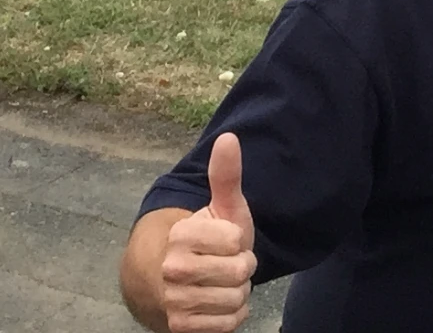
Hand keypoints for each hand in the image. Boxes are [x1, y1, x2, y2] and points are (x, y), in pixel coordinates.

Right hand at [159, 134, 255, 332]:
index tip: (225, 242)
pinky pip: (229, 323)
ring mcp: (174, 300)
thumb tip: (229, 138)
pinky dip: (230, 316)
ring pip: (236, 299)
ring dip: (237, 293)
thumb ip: (226, 175)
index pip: (236, 241)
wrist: (175, 282)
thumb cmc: (209, 241)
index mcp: (181, 235)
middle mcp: (171, 268)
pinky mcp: (181, 326)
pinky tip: (216, 304)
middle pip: (240, 272)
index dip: (239, 243)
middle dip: (241, 269)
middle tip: (226, 264)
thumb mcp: (222, 208)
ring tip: (220, 283)